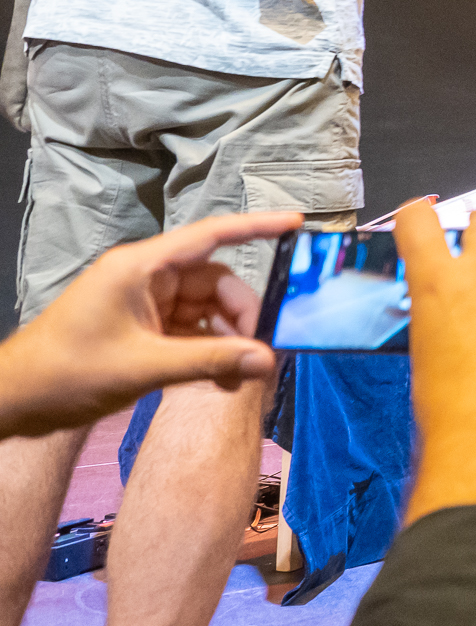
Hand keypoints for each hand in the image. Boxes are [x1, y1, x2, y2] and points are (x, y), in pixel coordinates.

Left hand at [0, 212, 299, 438]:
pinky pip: (190, 327)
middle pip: (214, 280)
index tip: (296, 223)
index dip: (257, 227)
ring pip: (205, 306)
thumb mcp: (144, 367)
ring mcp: (144, 302)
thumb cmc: (66, 373)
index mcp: (140, 267)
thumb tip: (266, 361)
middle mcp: (145, 277)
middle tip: (260, 350)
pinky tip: (221, 373)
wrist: (14, 402)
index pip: (211, 236)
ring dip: (227, 335)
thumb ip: (210, 361)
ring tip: (241, 371)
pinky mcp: (142, 326)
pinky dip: (208, 347)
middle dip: (241, 313)